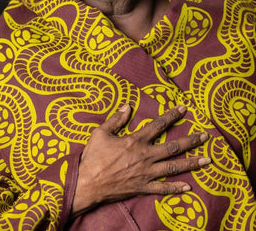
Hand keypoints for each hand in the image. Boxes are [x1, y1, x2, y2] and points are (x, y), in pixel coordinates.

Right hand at [72, 104, 209, 216]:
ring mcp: (146, 173)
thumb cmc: (92, 157)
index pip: (158, 125)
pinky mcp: (143, 187)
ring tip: (207, 159)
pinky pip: (163, 189)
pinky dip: (176, 188)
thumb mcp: (100, 132)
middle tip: (206, 136)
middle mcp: (145, 156)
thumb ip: (115, 119)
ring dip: (191, 163)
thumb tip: (127, 106)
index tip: (184, 108)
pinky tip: (188, 187)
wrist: (87, 184)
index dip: (172, 115)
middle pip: (173, 147)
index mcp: (135, 141)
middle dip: (191, 140)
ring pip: (174, 167)